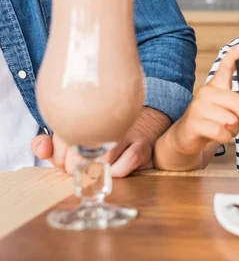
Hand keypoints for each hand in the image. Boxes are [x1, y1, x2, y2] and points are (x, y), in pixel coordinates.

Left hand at [32, 107, 170, 176]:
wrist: (147, 121)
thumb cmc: (106, 135)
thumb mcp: (77, 137)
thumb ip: (53, 145)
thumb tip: (42, 149)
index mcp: (87, 116)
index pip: (61, 139)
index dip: (59, 156)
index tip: (66, 159)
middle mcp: (107, 122)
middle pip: (80, 153)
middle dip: (76, 167)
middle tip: (83, 166)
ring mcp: (127, 133)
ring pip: (102, 160)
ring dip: (97, 170)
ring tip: (100, 167)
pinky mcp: (143, 146)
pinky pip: (126, 164)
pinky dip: (118, 171)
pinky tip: (118, 167)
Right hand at [169, 44, 238, 154]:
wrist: (187, 136)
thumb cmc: (214, 121)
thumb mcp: (232, 114)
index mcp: (218, 86)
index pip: (226, 67)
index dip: (234, 56)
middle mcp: (207, 92)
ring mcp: (199, 106)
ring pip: (231, 120)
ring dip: (234, 130)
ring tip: (225, 128)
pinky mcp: (194, 122)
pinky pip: (221, 132)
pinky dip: (225, 138)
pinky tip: (217, 135)